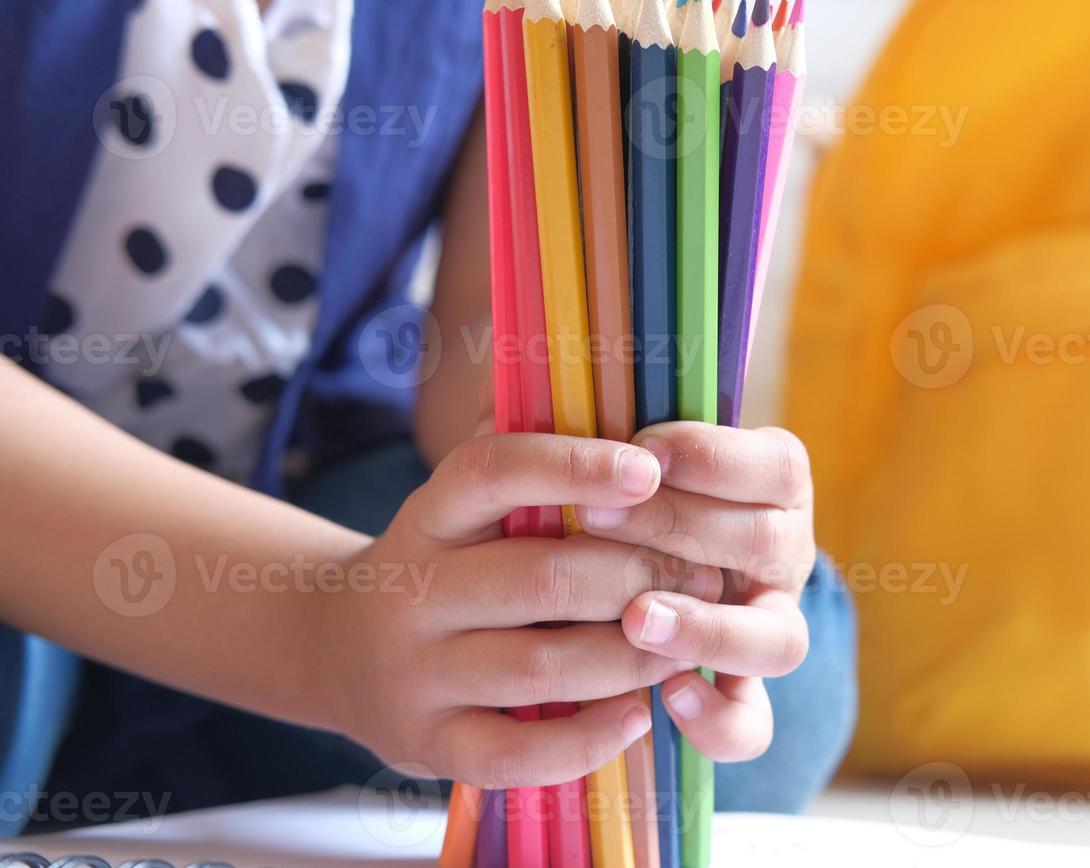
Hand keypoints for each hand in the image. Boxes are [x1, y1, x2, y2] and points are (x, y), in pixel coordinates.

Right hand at [309, 433, 723, 787]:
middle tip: (704, 573)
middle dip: (638, 575)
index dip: (574, 466)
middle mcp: (413, 591)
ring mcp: (416, 674)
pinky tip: (636, 714)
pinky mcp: (428, 746)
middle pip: (540, 577)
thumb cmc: (442, 564)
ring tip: (686, 642)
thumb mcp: (460, 504)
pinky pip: (514, 754)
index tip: (650, 470)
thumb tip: (594, 385)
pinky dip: (586, 739)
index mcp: (429, 515)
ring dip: (631, 656)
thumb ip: (522, 458)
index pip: (493, 471)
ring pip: (539, 666)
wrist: (336, 649)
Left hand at [575, 423, 816, 761]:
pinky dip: (717, 717)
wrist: (604, 563)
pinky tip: (666, 698)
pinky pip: (752, 724)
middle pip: (767, 543)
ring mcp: (768, 627)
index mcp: (772, 483)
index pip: (774, 465)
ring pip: (778, 641)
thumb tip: (549, 393)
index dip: (711, 458)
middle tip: (595, 517)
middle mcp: (785, 555)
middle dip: (678, 528)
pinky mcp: (739, 694)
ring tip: (635, 617)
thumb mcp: (615, 446)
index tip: (642, 451)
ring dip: (706, 627)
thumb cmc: (613, 484)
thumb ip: (605, 423)